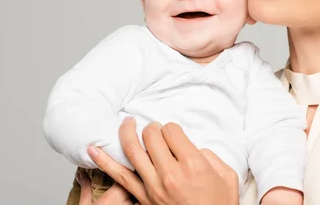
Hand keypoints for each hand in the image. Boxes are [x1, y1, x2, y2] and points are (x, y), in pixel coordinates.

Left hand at [88, 117, 238, 204]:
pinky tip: (93, 150)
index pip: (171, 131)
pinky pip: (120, 176)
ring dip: (126, 133)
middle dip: (151, 128)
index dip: (171, 128)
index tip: (173, 134)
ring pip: (132, 151)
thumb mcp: (226, 177)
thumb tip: (192, 147)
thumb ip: (210, 156)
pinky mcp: (143, 198)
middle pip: (151, 137)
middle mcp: (170, 174)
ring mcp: (154, 187)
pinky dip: (104, 161)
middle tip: (154, 130)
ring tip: (125, 123)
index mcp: (193, 164)